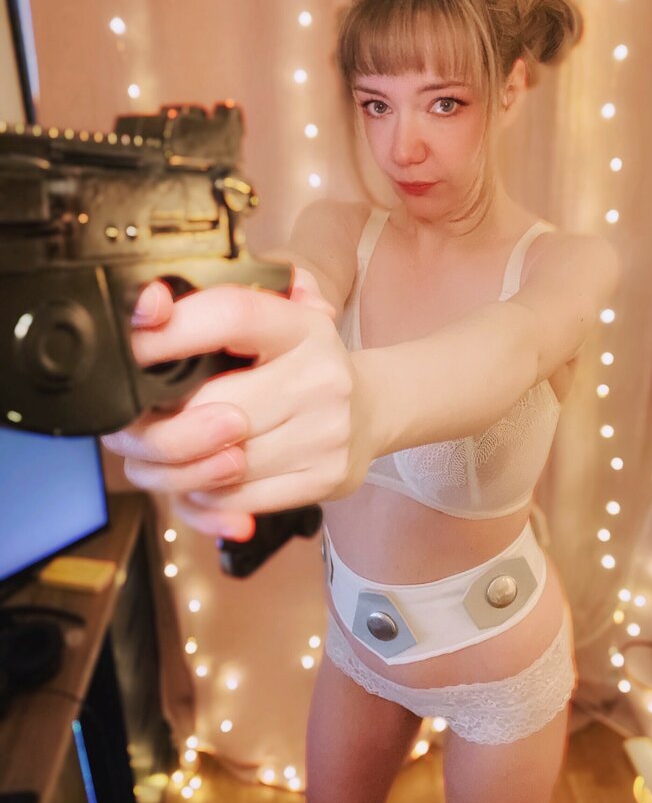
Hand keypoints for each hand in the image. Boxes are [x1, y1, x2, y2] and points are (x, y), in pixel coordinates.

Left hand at [101, 269, 374, 540]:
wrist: (372, 410)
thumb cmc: (303, 364)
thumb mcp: (278, 319)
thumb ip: (223, 304)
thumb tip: (150, 304)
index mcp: (303, 326)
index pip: (233, 316)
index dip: (174, 331)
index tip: (134, 347)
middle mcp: (321, 377)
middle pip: (211, 408)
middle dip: (154, 429)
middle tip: (128, 432)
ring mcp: (326, 433)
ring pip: (219, 465)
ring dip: (171, 471)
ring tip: (154, 463)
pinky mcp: (325, 478)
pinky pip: (239, 498)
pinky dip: (204, 496)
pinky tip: (196, 483)